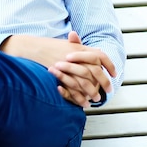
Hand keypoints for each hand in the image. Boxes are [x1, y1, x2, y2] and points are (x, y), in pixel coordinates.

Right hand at [0, 33, 116, 107]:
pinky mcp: (59, 76)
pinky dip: (79, 98)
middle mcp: (75, 57)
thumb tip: (99, 53)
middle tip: (109, 90)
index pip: (100, 56)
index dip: (109, 65)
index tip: (114, 73)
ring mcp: (67, 67)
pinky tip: (84, 103)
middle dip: (104, 82)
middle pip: (95, 71)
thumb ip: (82, 48)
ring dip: (92, 92)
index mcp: (80, 48)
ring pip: (85, 82)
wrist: (32, 48)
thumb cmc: (50, 47)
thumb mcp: (67, 44)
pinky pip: (72, 89)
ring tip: (97, 99)